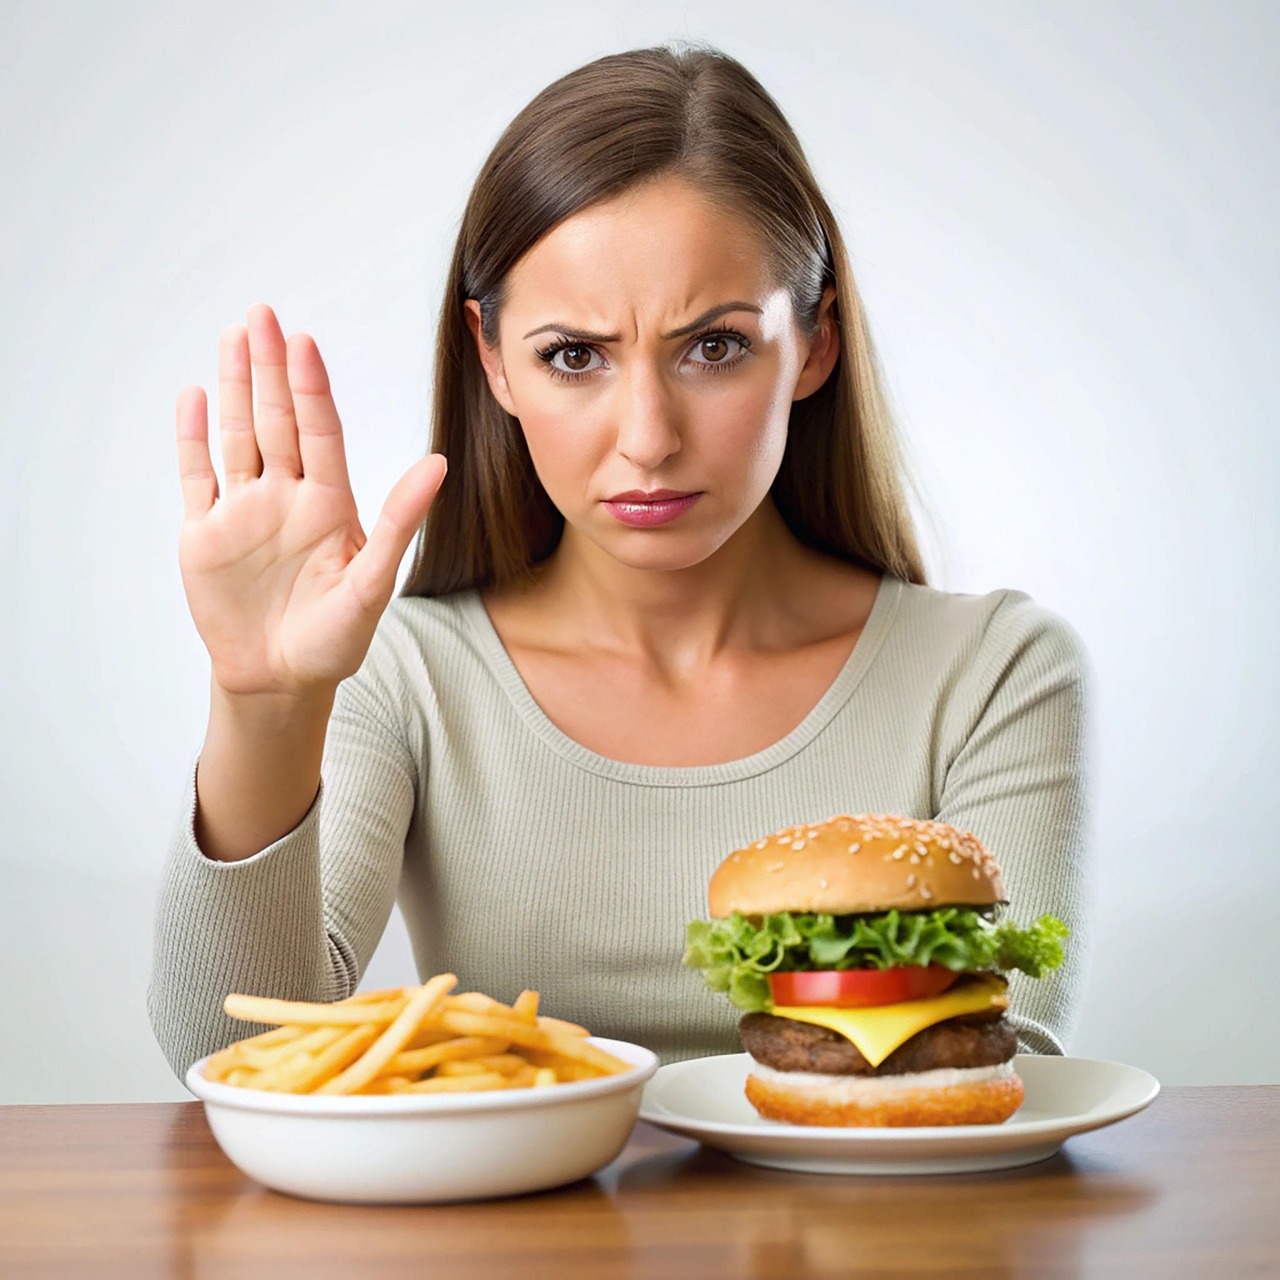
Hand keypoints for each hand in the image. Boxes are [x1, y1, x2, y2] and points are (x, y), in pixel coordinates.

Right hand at [175, 303, 445, 697]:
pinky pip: (198, 476)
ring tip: (233, 338)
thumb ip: (399, 521)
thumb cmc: (335, 639)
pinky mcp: (206, 534)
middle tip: (263, 315)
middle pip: (275, 421)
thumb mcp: (373, 581)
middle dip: (269, 369)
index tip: (304, 344)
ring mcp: (244, 512)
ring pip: (237, 436)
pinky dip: (193, 438)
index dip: (310, 388)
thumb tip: (438, 464)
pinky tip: (194, 397)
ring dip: (233, 389)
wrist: (280, 681)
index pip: (319, 433)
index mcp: (329, 504)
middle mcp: (287, 497)